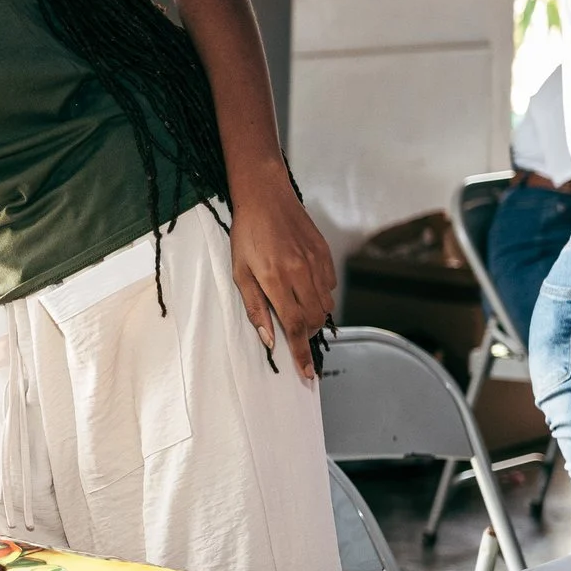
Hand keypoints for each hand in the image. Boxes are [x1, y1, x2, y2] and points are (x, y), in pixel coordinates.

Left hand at [227, 171, 336, 380]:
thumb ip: (255, 307)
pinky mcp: (325, 253)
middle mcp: (300, 272)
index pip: (294, 326)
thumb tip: (269, 339)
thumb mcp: (240, 272)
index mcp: (275, 279)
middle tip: (296, 336)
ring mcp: (316, 262)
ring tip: (298, 311)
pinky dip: (321, 295)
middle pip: (314, 319)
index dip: (301, 353)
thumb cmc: (247, 234)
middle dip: (307, 335)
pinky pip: (331, 286)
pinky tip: (305, 289)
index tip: (307, 373)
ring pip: (326, 304)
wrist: (266, 196)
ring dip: (314, 316)